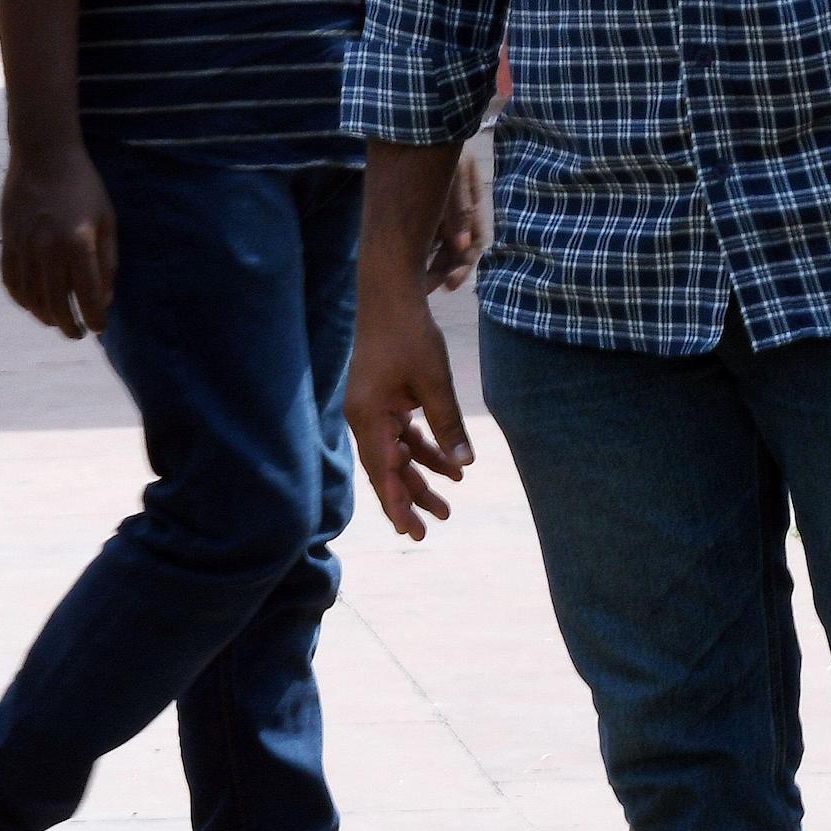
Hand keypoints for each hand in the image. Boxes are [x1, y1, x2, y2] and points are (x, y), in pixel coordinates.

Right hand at [0, 141, 116, 338]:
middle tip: (77, 334)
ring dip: (43, 315)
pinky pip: (11, 280)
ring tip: (55, 321)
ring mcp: (24, 246)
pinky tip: (31, 304)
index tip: (98, 328)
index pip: (87, 295)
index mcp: (79, 243)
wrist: (43, 155)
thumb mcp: (106, 220)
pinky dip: (21, 298)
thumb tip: (103, 298)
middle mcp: (48, 249)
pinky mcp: (7, 241)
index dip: (94, 318)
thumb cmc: (83, 186)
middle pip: (56, 303)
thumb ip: (107, 262)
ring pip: (30, 296)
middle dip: (68, 325)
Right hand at [347, 288, 474, 540]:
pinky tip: (451, 462)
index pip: (384, 473)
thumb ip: (448, 425)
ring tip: (449, 500)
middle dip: (411, 498)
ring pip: (396, 454)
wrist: (390, 297)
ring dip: (421, 475)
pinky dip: (423, 448)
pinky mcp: (381, 400)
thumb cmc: (409, 336)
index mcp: (370, 418)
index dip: (398, 505)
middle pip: (387, 470)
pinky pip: (400, 435)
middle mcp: (364, 419)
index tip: (412, 532)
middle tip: (431, 528)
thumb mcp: (434, 383)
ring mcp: (372, 410)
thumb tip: (465, 464)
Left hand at [424, 142, 491, 293]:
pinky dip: (422, 255)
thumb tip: (462, 245)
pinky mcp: (424, 213)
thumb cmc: (436, 147)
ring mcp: (440, 213)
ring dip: (434, 268)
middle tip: (429, 290)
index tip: (450, 284)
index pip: (474, 242)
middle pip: (458, 251)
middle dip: (446, 272)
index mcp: (468, 203)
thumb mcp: (453, 173)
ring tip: (419, 287)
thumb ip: (458, 206)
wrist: (413, 127)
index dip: (463, 266)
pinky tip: (410, 269)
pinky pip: (427, 239)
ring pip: (442, 249)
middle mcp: (458, 211)